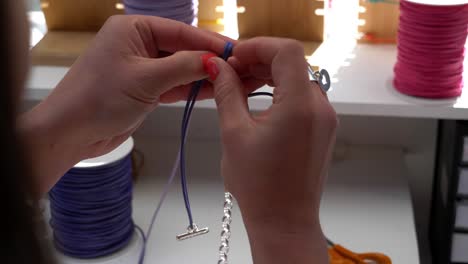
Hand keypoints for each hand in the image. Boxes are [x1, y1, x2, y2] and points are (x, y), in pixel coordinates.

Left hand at [21, 15, 228, 192]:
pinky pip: (173, 85)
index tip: (237, 51)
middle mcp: (138, 43)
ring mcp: (141, 67)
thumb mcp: (146, 78)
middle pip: (183, 48)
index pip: (181, 31)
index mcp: (133, 28)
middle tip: (240, 68)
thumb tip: (217, 60)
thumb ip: (184, 66)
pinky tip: (214, 91)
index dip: (210, 42)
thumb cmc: (100, 99)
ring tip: (233, 81)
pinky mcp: (144, 89)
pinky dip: (191, 89)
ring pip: (180, 68)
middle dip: (209, 60)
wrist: (70, 133)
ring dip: (203, 76)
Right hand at [208, 37, 336, 263]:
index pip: (287, 51)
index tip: (234, 57)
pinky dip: (281, 91)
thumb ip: (228, 92)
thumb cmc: (258, 185)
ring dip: (270, 75)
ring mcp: (326, 118)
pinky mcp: (323, 129)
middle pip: (294, 63)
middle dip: (261, 60)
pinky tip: (259, 101)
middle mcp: (320, 107)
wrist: (284, 221)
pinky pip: (304, 97)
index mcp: (300, 105)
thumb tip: (217, 66)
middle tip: (232, 71)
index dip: (258, 46)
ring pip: (299, 78)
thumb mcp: (234, 133)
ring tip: (241, 85)